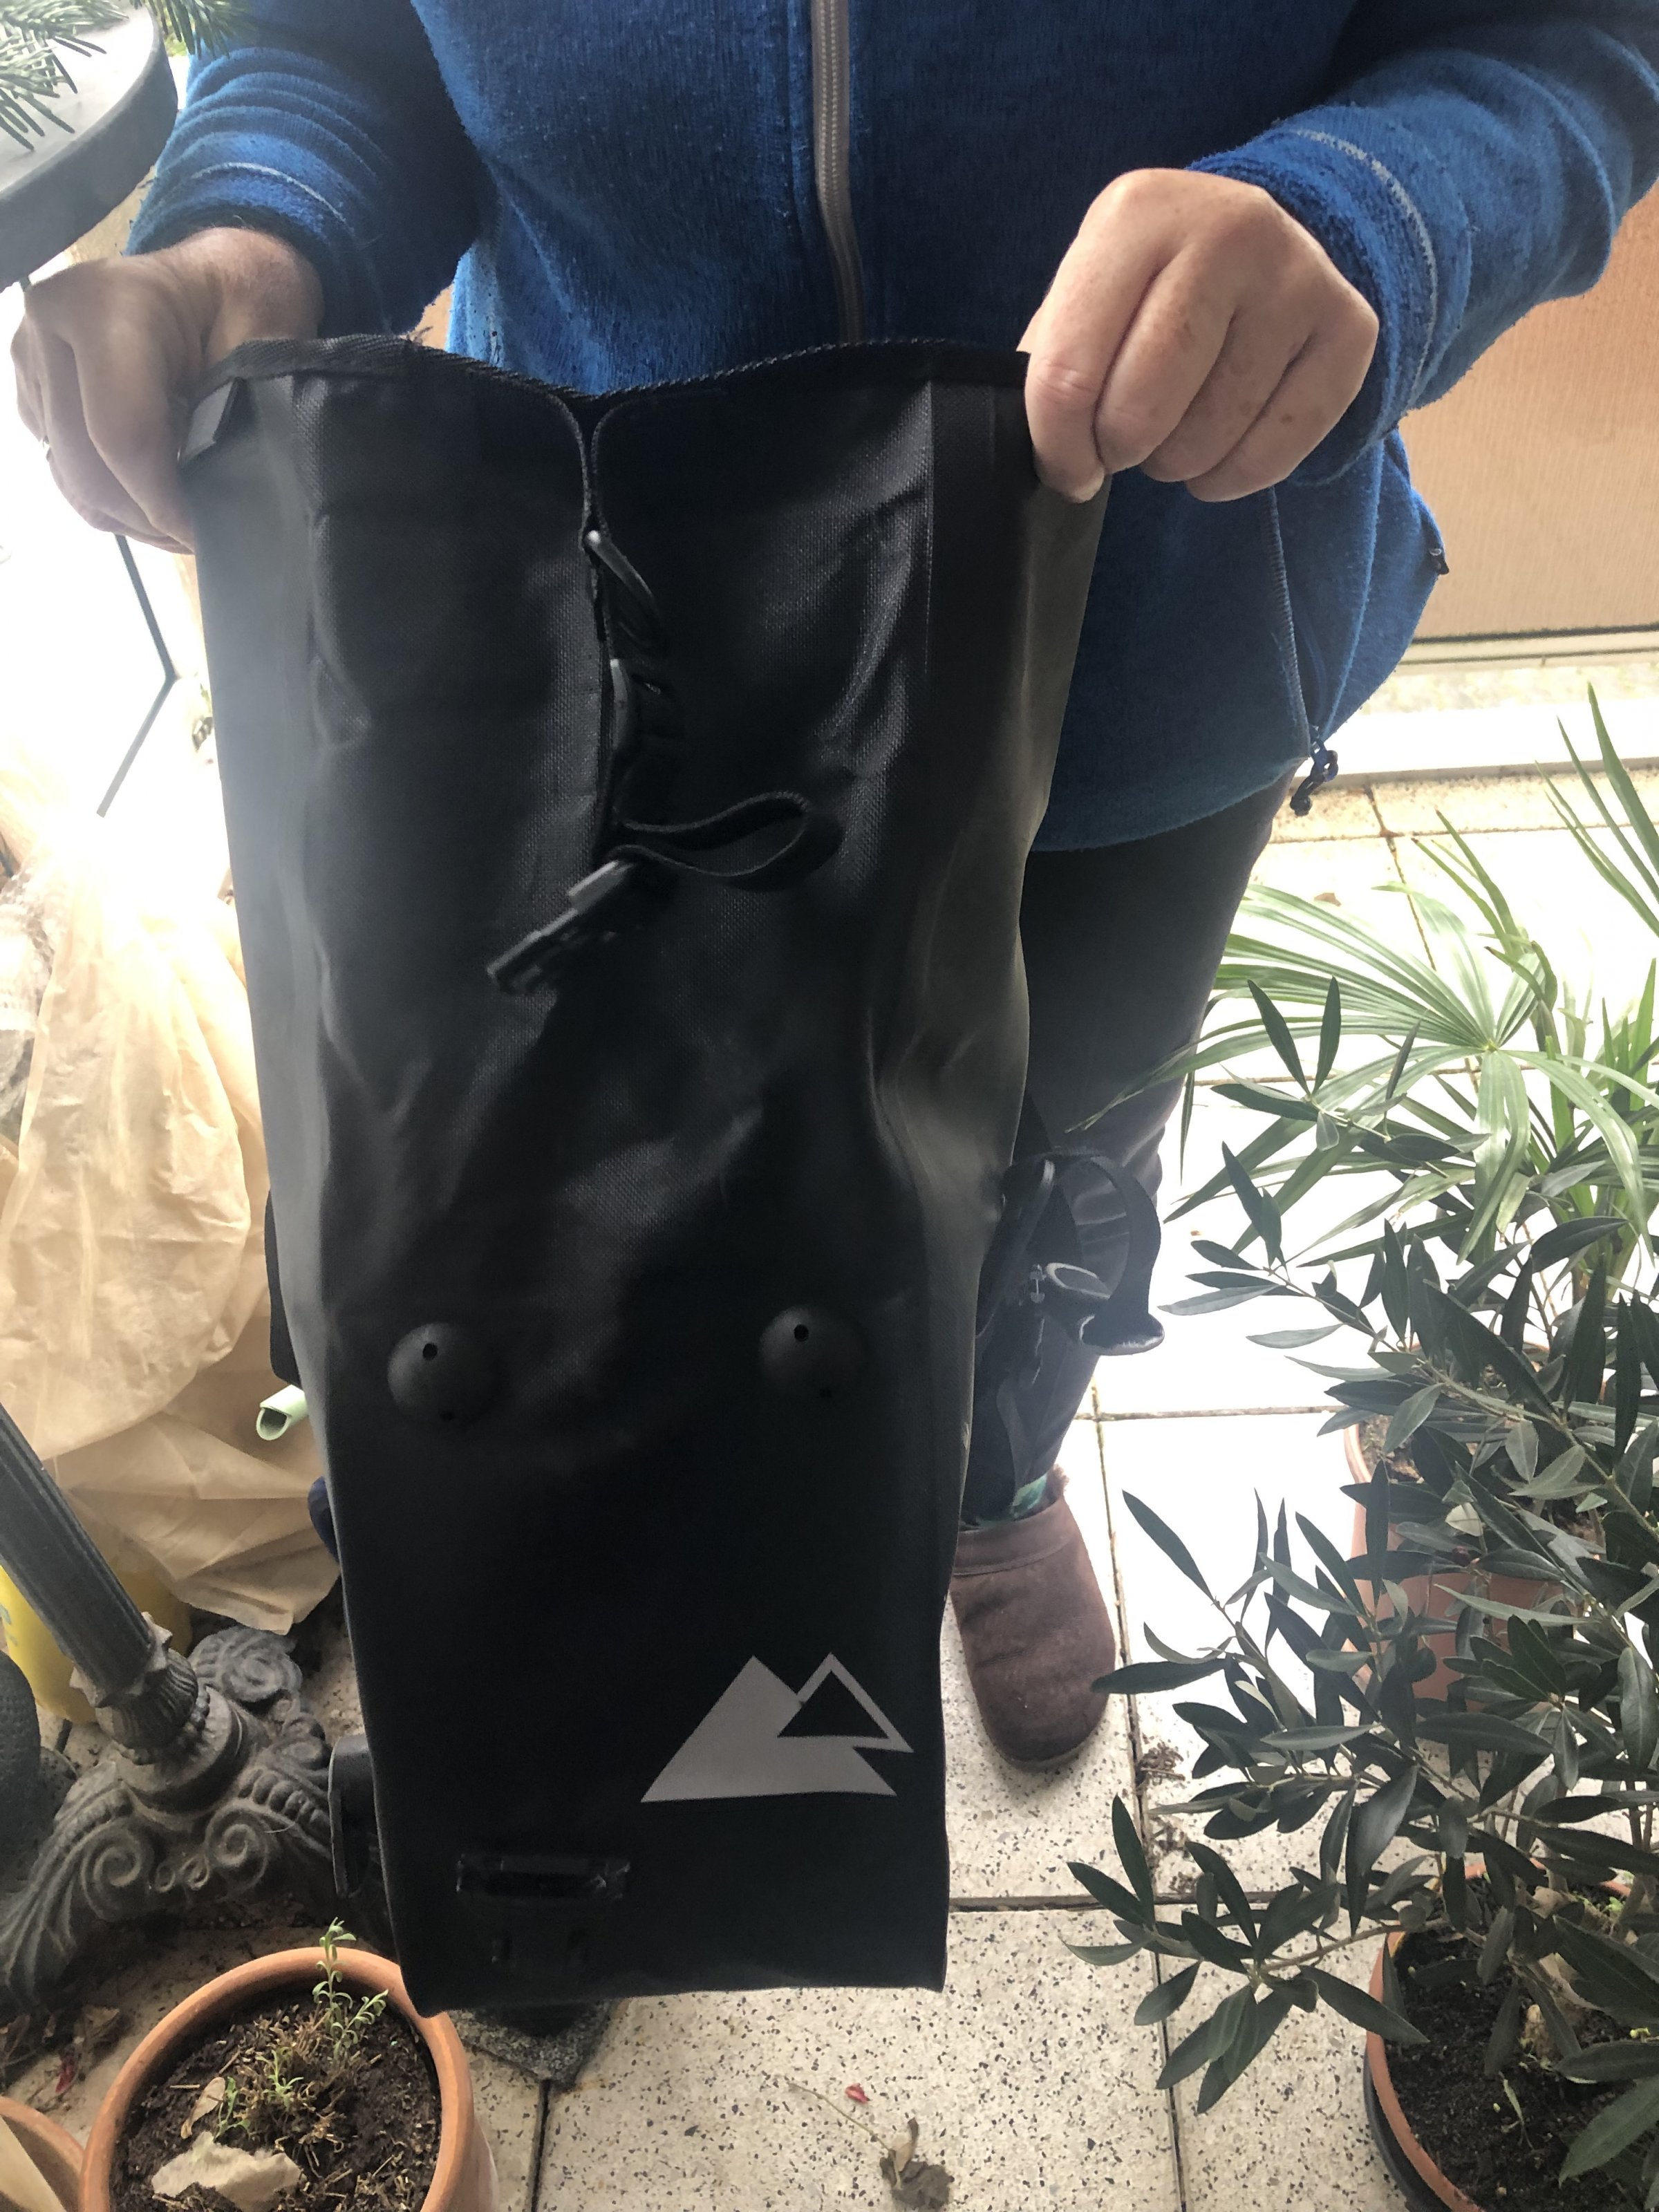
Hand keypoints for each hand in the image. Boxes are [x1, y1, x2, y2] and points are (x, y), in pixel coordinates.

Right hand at [12, 228, 322, 551]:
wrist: (206, 278)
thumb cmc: (241, 303)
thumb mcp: (259, 347)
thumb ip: (231, 420)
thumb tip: (213, 505)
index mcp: (106, 307)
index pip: (121, 435)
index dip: (162, 502)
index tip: (202, 534)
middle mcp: (50, 327)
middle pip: (86, 465)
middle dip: (146, 517)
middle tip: (196, 536)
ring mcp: (32, 358)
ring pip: (70, 476)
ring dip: (128, 515)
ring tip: (177, 519)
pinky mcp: (31, 388)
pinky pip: (63, 467)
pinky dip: (109, 494)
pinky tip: (152, 488)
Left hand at [1021, 169, 1378, 503]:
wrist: (1255, 243)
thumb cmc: (1149, 288)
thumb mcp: (1088, 295)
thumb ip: (1054, 365)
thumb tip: (1053, 457)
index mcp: (1137, 212)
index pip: (1068, 371)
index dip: (1058, 446)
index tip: (1067, 467)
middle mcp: (1227, 228)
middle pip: (1142, 407)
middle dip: (1119, 451)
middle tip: (1122, 444)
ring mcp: (1296, 275)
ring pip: (1208, 436)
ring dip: (1177, 462)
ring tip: (1175, 429)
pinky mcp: (1348, 327)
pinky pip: (1275, 452)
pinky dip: (1233, 476)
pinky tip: (1220, 452)